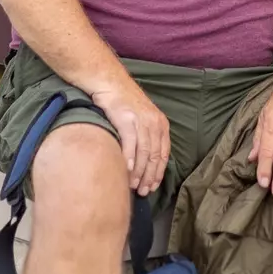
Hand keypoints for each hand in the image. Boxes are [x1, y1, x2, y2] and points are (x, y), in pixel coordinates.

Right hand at [90, 79, 170, 197]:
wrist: (109, 82)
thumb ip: (146, 136)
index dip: (159, 173)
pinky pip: (130, 143)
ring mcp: (141, 120)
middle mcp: (154, 123)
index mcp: (161, 124)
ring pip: (144, 153)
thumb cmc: (123, 102)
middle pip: (155, 156)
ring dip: (139, 172)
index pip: (163, 154)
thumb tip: (144, 162)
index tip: (152, 186)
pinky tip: (127, 170)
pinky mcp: (126, 119)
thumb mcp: (142, 117)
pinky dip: (129, 158)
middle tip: (143, 191)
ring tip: (133, 186)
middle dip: (149, 176)